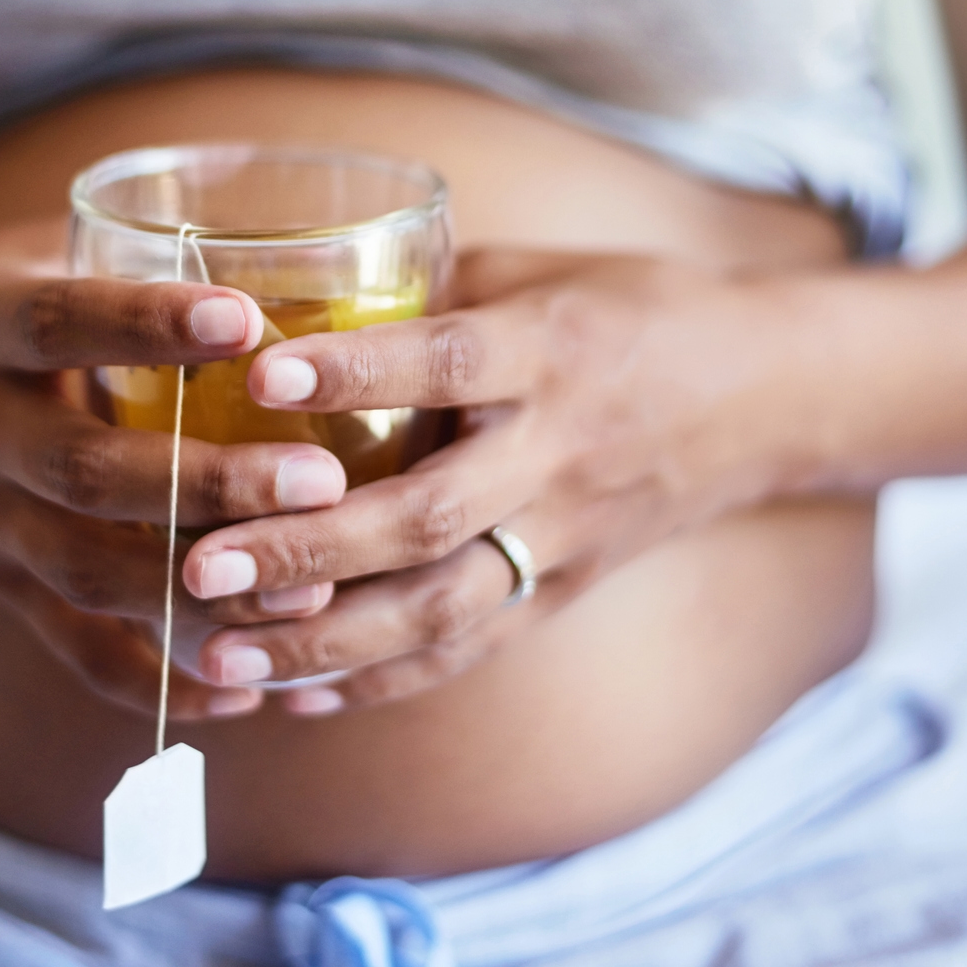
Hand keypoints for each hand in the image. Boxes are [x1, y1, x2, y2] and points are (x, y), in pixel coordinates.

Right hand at [0, 218, 356, 720]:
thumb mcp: (28, 252)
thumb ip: (132, 251)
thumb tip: (292, 233)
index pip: (58, 321)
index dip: (146, 324)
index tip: (245, 320)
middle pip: (87, 470)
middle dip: (207, 484)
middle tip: (321, 481)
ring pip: (87, 570)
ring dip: (201, 591)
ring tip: (311, 592)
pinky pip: (75, 649)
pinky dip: (159, 680)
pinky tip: (247, 688)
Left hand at [181, 249, 824, 712]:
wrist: (766, 397)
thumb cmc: (632, 311)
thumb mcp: (539, 272)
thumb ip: (428, 287)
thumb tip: (295, 284)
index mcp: (551, 351)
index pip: (446, 364)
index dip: (355, 371)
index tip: (261, 377)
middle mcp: (557, 453)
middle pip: (428, 515)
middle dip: (307, 550)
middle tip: (199, 564)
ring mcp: (564, 535)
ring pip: (441, 607)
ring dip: (324, 641)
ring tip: (218, 655)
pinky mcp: (566, 592)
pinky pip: (468, 649)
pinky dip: (378, 679)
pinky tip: (292, 694)